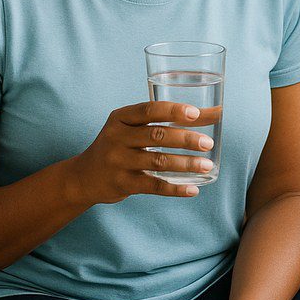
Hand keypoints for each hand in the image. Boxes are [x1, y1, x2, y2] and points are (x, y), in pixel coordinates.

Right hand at [69, 101, 216, 204]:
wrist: (84, 176)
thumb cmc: (120, 143)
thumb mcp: (134, 126)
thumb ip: (169, 119)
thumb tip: (215, 112)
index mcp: (121, 117)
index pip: (149, 110)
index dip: (173, 111)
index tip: (196, 113)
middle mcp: (117, 137)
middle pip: (156, 136)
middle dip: (185, 139)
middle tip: (208, 143)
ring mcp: (118, 162)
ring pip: (157, 162)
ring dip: (185, 163)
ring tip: (207, 165)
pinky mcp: (122, 184)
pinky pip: (153, 186)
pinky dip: (175, 188)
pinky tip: (193, 189)